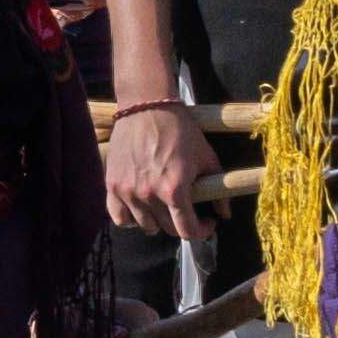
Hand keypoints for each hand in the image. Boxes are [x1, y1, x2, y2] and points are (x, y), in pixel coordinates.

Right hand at [98, 92, 211, 238]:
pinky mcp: (112, 185)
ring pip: (145, 226)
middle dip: (182, 223)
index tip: (207, 223)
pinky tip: (139, 210)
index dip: (202, 231)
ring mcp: (128, 191)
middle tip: (187, 211)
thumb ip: (219, 189)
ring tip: (163, 208)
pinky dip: (130, 219)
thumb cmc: (181, 130)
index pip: (187, 230)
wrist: (147, 106)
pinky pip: (119, 217)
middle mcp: (149, 195)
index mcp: (174, 190)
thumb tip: (225, 215)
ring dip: (157, 222)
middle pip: (167, 229)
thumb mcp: (206, 157)